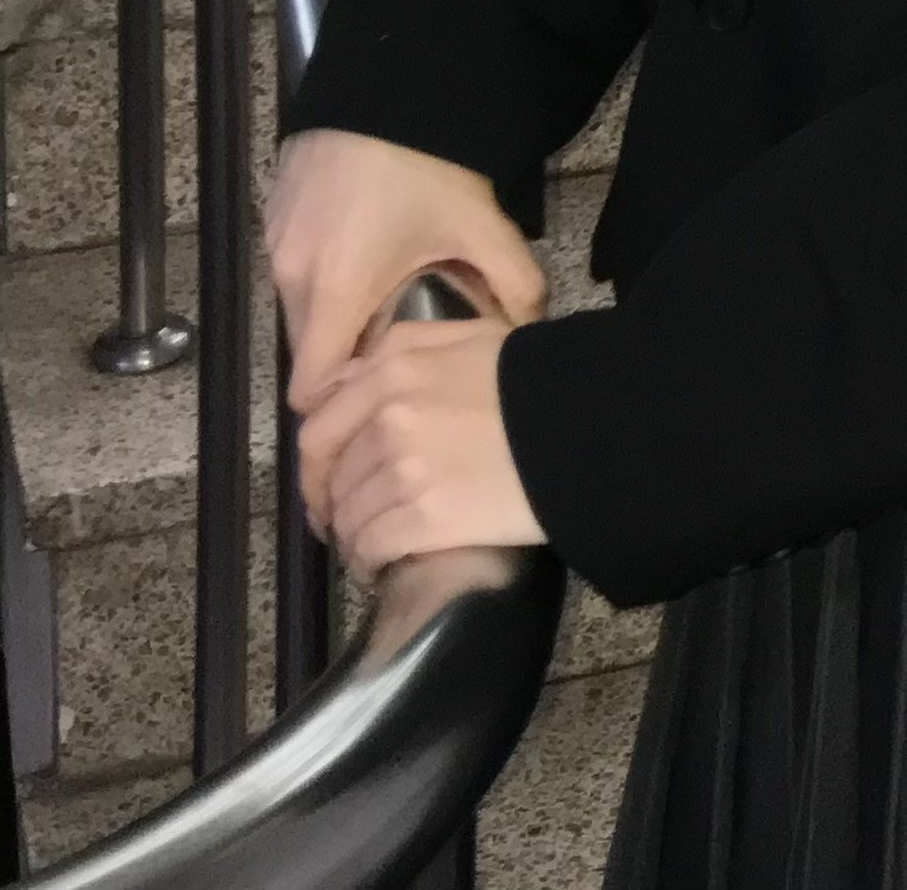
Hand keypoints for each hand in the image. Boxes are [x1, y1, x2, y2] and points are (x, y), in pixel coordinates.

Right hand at [268, 129, 547, 416]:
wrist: (387, 83)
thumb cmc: (431, 165)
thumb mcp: (480, 226)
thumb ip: (513, 286)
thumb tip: (528, 331)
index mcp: (337, 292)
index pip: (311, 387)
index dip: (341, 400)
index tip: (376, 395)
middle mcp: (292, 275)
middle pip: (306, 349)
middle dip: (342, 358)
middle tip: (391, 348)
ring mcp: (276, 242)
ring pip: (297, 308)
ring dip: (332, 313)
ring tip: (383, 296)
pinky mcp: (273, 213)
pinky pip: (291, 267)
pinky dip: (319, 274)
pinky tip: (363, 252)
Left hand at [298, 318, 547, 580]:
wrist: (588, 425)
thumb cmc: (538, 378)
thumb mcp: (471, 339)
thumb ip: (408, 350)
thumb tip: (357, 381)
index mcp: (394, 365)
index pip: (319, 424)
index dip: (318, 463)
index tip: (328, 482)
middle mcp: (386, 414)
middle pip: (330, 476)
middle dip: (331, 505)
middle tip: (346, 524)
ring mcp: (402, 468)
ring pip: (349, 517)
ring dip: (354, 537)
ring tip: (374, 548)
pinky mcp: (423, 518)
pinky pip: (372, 548)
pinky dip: (370, 563)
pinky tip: (385, 567)